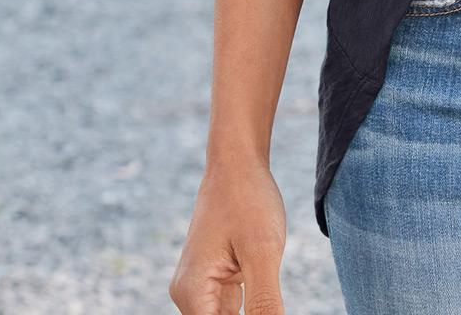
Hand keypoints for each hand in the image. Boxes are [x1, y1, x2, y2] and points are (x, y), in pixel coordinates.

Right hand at [169, 156, 288, 314]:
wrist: (238, 161)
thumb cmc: (249, 199)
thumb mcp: (263, 252)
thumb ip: (264, 302)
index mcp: (192, 293)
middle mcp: (190, 295)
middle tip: (270, 296)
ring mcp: (202, 287)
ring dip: (253, 314)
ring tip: (261, 279)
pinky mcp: (216, 279)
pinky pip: (231, 309)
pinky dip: (251, 309)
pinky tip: (266, 299)